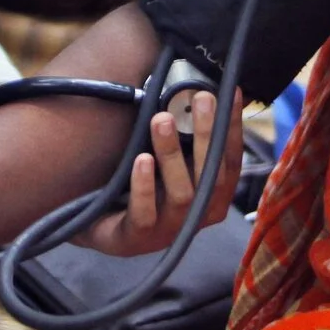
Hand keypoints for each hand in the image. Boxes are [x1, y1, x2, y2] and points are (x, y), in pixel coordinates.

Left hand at [76, 89, 244, 257]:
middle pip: (212, 176)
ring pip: (182, 193)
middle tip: (200, 98)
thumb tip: (202, 90)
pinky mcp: (138, 239)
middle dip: (207, 135)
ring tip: (161, 119)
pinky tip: (141, 159)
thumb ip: (188, 138)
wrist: (98, 224)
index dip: (232, 128)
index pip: (231, 161)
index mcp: (212, 198)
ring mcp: (170, 231)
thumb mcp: (170, 162)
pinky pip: (145, 213)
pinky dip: (145, 186)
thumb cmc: (144, 188)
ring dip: (172, 154)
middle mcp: (198, 216)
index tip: (228, 92)